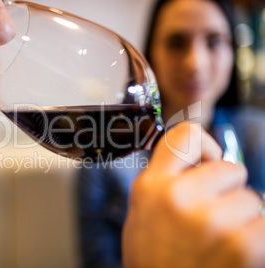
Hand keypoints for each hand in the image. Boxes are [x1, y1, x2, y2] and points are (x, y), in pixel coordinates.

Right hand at [122, 122, 264, 267]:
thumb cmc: (155, 260)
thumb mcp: (143, 213)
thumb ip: (167, 181)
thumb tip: (205, 160)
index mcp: (151, 186)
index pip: (185, 135)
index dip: (206, 146)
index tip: (209, 163)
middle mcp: (178, 196)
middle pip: (231, 169)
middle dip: (228, 192)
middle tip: (211, 222)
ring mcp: (211, 220)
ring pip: (252, 200)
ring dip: (244, 221)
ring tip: (219, 245)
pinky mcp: (243, 245)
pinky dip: (257, 241)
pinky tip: (235, 257)